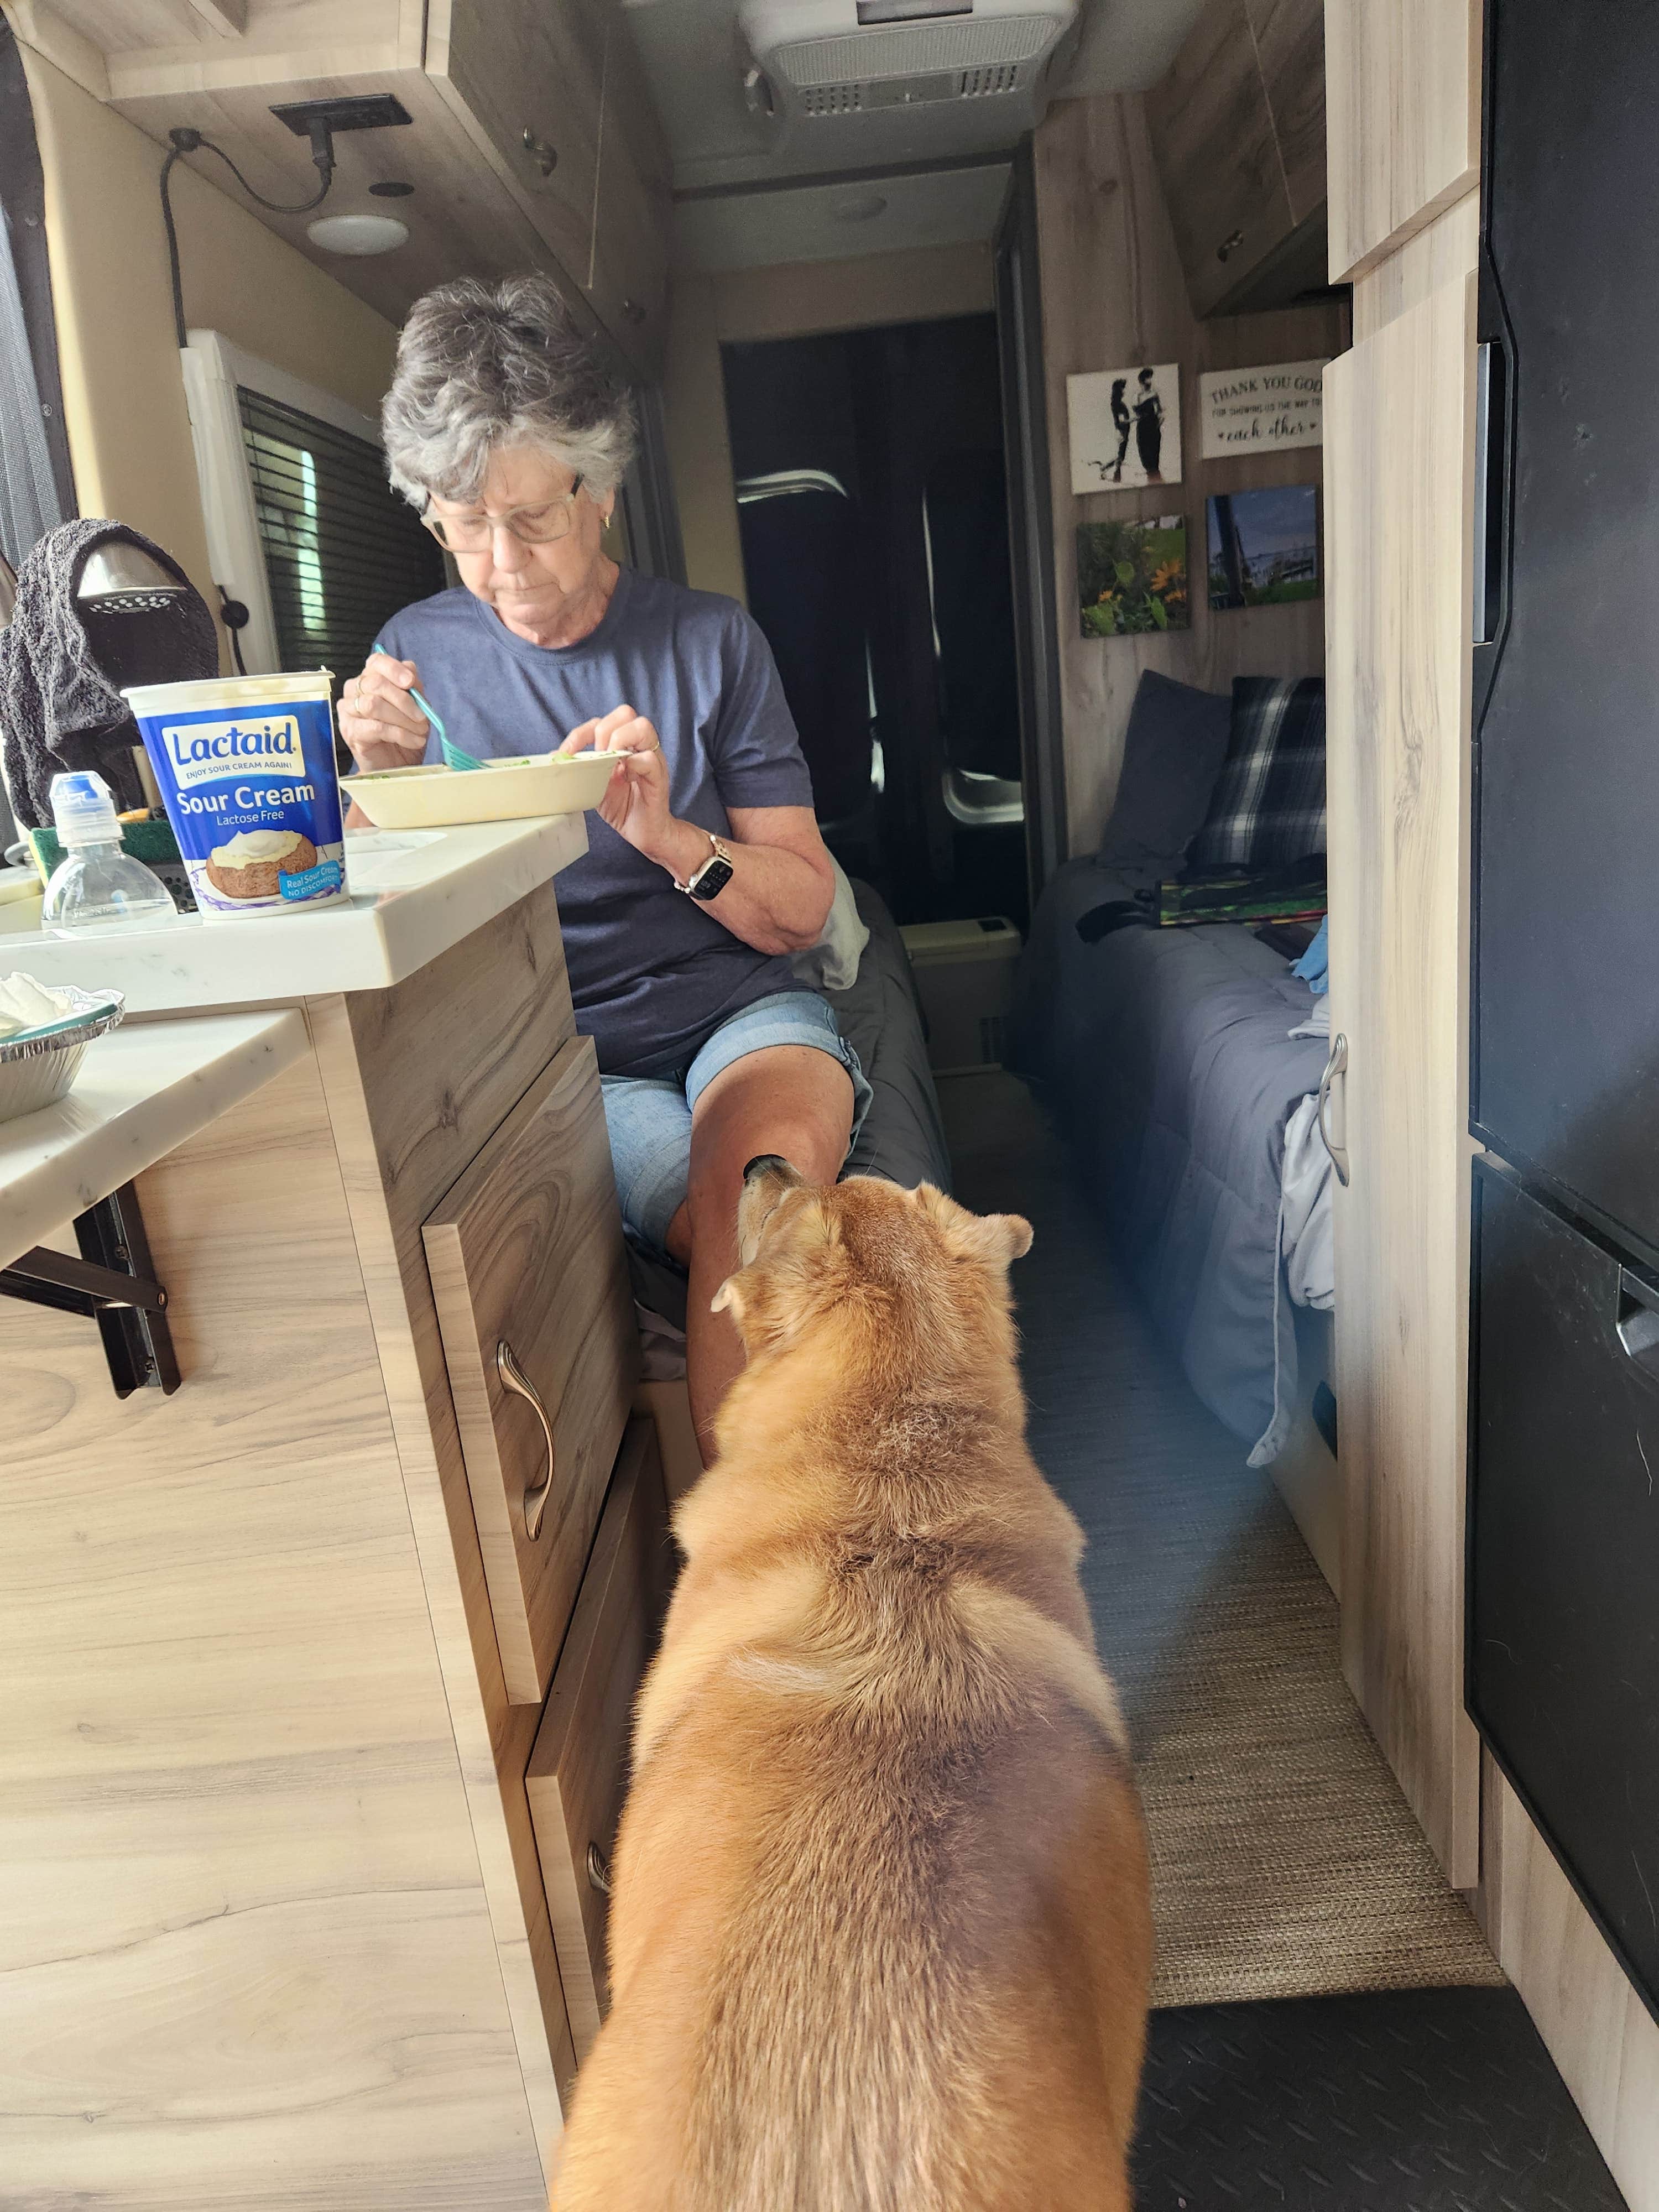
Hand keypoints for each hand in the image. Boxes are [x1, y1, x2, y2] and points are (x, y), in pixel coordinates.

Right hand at [339, 653, 428, 769]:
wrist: (396, 765)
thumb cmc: (404, 733)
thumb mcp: (416, 708)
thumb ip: (413, 688)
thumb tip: (411, 674)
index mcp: (369, 678)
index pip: (376, 662)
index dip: (393, 669)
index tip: (410, 682)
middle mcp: (354, 690)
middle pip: (375, 684)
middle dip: (404, 701)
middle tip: (423, 718)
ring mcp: (348, 711)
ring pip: (373, 705)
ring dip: (402, 719)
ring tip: (420, 732)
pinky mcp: (350, 732)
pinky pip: (375, 727)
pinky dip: (400, 734)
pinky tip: (414, 741)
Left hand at [560, 704, 681, 862]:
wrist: (644, 833)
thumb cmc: (623, 807)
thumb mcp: (595, 785)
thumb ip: (582, 768)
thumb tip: (555, 757)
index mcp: (623, 745)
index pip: (602, 721)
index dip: (581, 733)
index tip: (567, 753)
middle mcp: (639, 746)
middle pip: (625, 713)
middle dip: (603, 732)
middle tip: (597, 757)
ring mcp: (652, 759)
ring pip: (642, 727)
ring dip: (619, 742)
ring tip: (611, 765)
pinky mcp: (659, 777)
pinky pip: (649, 759)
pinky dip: (633, 765)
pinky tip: (625, 779)